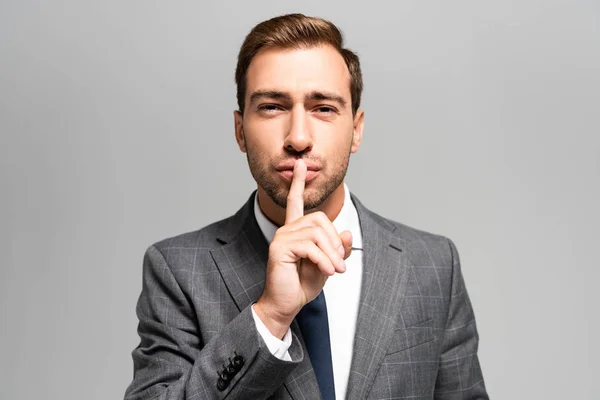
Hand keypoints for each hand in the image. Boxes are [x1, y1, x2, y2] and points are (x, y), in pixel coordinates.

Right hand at [254, 159, 352, 337]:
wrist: (286, 304)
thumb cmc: (303, 285)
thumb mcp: (328, 265)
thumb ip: (337, 249)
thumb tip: (346, 232)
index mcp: (295, 231)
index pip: (295, 202)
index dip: (297, 184)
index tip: (299, 165)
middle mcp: (286, 230)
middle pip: (319, 219)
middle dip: (334, 242)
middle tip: (340, 265)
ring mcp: (281, 237)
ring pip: (316, 233)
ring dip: (331, 254)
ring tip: (336, 271)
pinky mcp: (279, 248)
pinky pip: (309, 247)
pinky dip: (323, 260)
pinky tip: (328, 272)